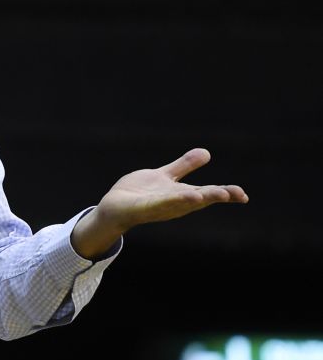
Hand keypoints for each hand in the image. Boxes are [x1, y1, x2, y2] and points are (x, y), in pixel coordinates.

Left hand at [71, 148, 247, 258]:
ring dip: (198, 199)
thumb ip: (184, 166)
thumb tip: (207, 152)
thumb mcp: (166, 176)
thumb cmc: (141, 193)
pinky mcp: (144, 207)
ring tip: (216, 194)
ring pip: (182, 202)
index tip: (243, 195)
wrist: (114, 206)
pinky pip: (159, 203)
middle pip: (199, 198)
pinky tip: (187, 196)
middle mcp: (174, 203)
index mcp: (182, 195)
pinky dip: (173, 200)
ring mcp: (160, 206)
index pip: (207, 193)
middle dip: (217, 195)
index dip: (226, 193)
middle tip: (238, 194)